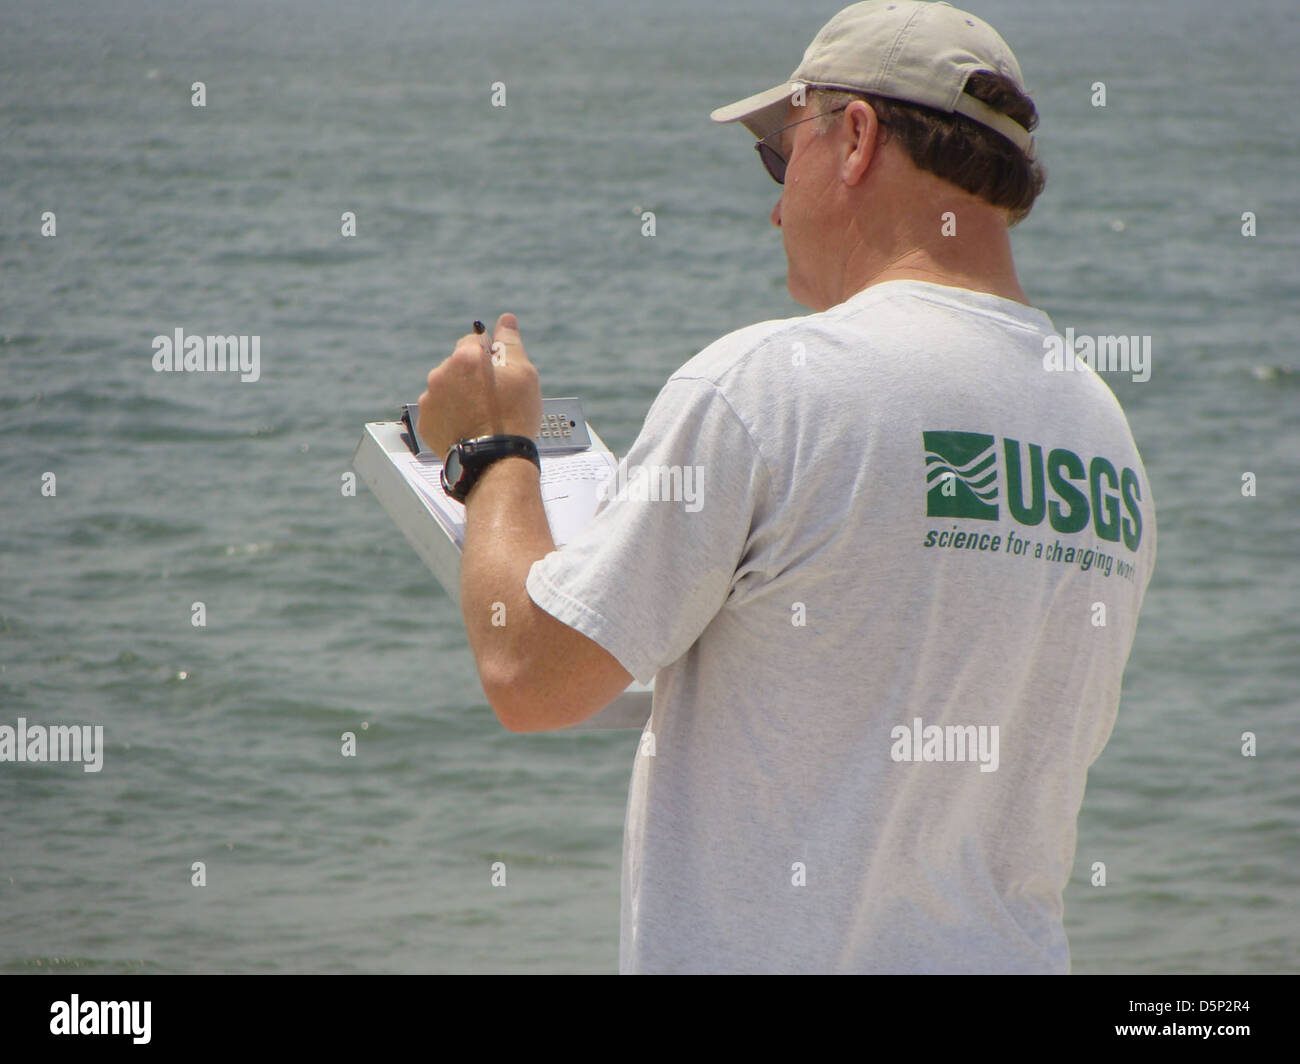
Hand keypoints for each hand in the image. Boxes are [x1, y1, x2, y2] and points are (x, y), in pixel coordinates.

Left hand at [416, 313, 542, 459]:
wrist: (496, 462)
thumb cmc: (513, 417)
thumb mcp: (523, 374)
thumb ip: (511, 343)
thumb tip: (506, 320)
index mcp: (465, 358)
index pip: (474, 340)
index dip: (490, 356)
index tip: (500, 374)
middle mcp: (440, 374)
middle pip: (458, 365)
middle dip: (473, 376)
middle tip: (494, 400)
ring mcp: (430, 400)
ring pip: (447, 388)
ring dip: (461, 396)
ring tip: (481, 417)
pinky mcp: (426, 422)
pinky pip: (439, 411)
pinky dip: (451, 416)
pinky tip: (468, 427)